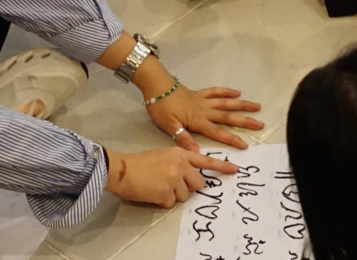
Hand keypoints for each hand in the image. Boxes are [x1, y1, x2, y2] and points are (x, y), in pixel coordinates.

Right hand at [105, 147, 238, 208]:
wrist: (121, 169)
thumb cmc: (140, 162)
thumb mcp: (164, 155)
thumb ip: (179, 162)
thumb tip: (189, 176)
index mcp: (180, 154)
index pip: (205, 160)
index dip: (222, 166)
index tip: (235, 170)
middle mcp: (180, 165)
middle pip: (198, 183)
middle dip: (189, 187)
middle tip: (173, 185)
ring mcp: (174, 179)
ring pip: (185, 196)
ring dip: (173, 195)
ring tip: (158, 187)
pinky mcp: (166, 193)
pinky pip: (171, 203)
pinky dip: (162, 201)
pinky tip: (152, 192)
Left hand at [146, 85, 264, 149]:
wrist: (156, 86)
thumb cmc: (161, 108)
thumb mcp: (169, 127)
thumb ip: (183, 138)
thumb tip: (196, 153)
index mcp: (198, 121)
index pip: (218, 132)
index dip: (232, 139)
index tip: (245, 145)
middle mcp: (205, 110)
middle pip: (228, 116)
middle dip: (245, 121)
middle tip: (260, 124)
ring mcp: (203, 100)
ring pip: (226, 103)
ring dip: (242, 105)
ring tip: (257, 106)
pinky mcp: (199, 93)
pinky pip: (215, 92)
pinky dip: (227, 91)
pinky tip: (237, 92)